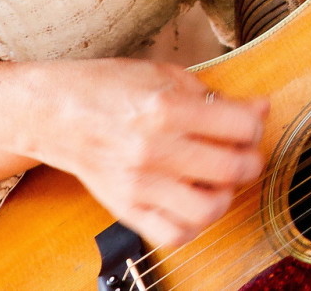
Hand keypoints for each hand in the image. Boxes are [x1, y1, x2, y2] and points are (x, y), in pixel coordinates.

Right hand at [29, 59, 268, 246]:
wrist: (52, 113)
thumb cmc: (107, 87)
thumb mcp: (163, 74)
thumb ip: (212, 95)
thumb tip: (259, 109)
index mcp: (166, 109)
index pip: (240, 127)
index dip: (255, 125)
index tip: (249, 123)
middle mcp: (154, 150)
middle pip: (231, 169)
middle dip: (251, 162)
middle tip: (244, 154)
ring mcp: (138, 184)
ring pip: (208, 209)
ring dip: (226, 196)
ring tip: (219, 181)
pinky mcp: (125, 208)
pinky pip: (173, 234)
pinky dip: (193, 225)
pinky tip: (193, 202)